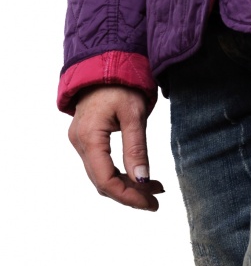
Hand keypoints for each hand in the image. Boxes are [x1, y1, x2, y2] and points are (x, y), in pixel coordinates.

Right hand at [68, 85, 164, 211]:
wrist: (105, 63)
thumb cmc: (121, 84)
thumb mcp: (134, 114)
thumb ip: (136, 148)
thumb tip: (142, 180)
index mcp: (89, 136)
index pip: (105, 180)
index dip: (127, 196)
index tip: (150, 203)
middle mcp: (79, 142)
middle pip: (102, 181)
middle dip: (129, 194)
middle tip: (156, 199)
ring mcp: (80, 141)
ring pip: (101, 175)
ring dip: (126, 185)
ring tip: (154, 188)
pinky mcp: (86, 138)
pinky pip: (100, 164)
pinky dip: (119, 173)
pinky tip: (139, 175)